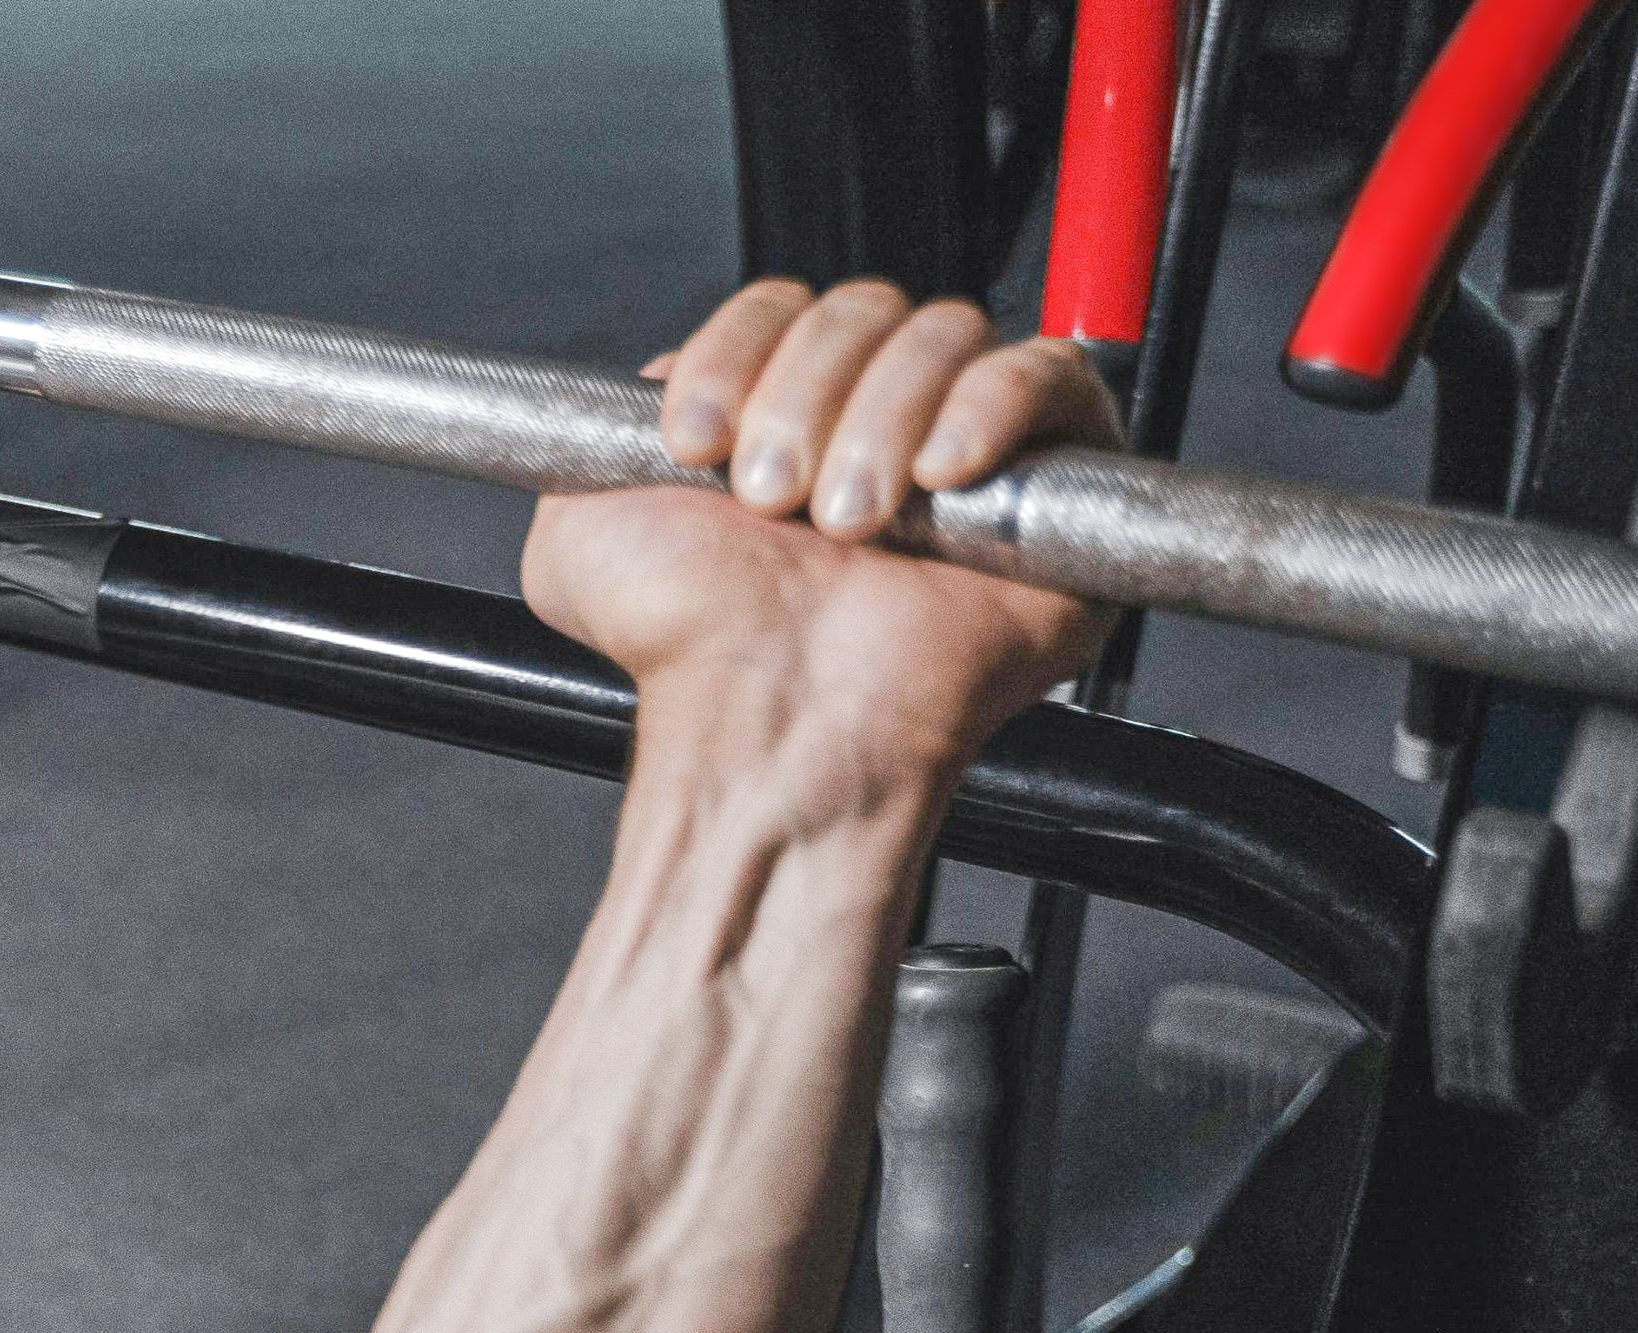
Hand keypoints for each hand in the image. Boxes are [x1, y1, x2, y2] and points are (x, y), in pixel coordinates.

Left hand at [521, 280, 1118, 771]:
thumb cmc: (691, 649)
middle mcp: (873, 417)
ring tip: (849, 526)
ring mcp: (968, 441)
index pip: (780, 306)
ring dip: (879, 422)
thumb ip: (592, 444)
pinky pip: (1050, 373)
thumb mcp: (579, 539)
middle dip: (802, 399)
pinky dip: (988, 406)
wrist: (769, 721)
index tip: (695, 442)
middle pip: (862, 309)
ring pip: (944, 332)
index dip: (735, 354)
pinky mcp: (1059, 476)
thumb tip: (644, 388)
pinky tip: (940, 477)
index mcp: (779, 413)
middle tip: (773, 502)